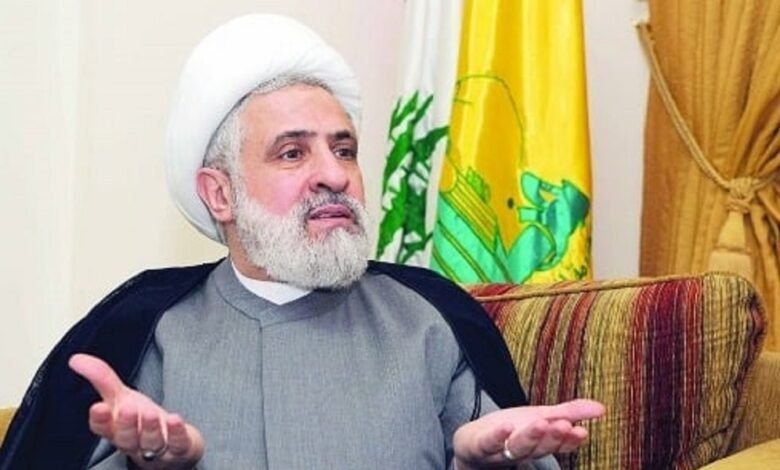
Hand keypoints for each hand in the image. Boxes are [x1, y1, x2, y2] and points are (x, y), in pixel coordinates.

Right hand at [69, 353, 204, 468]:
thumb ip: (101, 378)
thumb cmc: (142, 420)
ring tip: (150, 412)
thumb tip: (76, 359)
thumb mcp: (121, 397)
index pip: (103, 428)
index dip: (100, 420)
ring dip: (149, 428)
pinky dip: (176, 432)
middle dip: (126, 424)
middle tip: (127, 408)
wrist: (172, 444)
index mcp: (116, 429)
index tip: (98, 407)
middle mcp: (134, 441)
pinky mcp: (180, 448)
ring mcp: (157, 447)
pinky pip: (177, 443)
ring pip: (150, 441)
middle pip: (126, 438)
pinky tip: (174, 419)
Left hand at [452, 399, 604, 468]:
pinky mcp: (481, 445)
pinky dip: (498, 437)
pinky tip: (507, 426)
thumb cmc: (511, 430)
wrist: (473, 443)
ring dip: (531, 437)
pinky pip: (490, 443)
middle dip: (553, 437)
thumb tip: (602, 408)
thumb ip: (570, 413)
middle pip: (540, 447)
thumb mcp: (542, 417)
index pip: (558, 444)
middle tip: (564, 426)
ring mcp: (502, 450)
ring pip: (518, 447)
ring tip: (541, 423)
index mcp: (540, 444)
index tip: (582, 432)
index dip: (569, 440)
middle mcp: (524, 450)